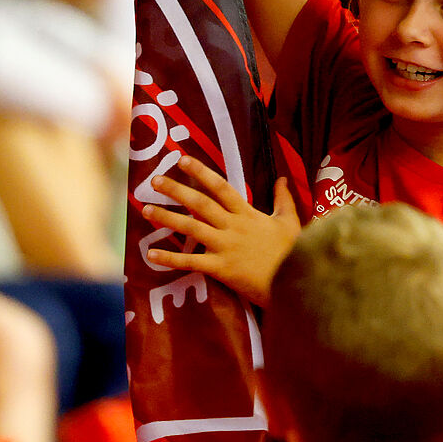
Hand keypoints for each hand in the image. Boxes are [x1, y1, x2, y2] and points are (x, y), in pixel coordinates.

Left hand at [142, 156, 299, 307]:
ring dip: (167, 218)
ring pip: (191, 228)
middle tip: (155, 180)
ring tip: (145, 209)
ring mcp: (225, 247)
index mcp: (246, 213)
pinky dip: (170, 259)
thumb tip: (282, 178)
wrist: (296, 282)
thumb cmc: (293, 252)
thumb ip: (283, 199)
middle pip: (200, 204)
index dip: (201, 172)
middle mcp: (232, 226)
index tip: (182, 160)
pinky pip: (191, 262)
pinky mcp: (221, 268)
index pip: (221, 187)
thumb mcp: (290, 221)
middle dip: (176, 190)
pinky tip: (151, 255)